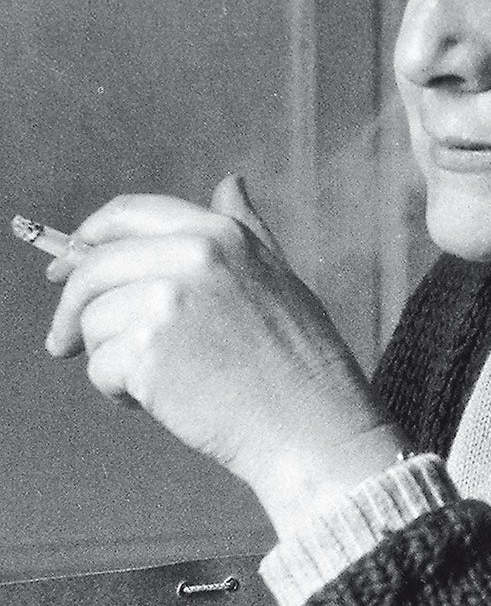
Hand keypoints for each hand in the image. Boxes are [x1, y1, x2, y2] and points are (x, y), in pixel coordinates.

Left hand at [44, 176, 405, 535]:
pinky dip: (120, 390)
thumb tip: (230, 183)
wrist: (310, 422)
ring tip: (161, 378)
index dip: (87, 239)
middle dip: (72, 309)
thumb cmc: (299, 357)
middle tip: (65, 344)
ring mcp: (166, 302)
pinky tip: (164, 398)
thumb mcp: (278, 275)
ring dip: (109, 356)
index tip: (66, 270)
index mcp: (218, 234)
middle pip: (93, 269)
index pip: (126, 215)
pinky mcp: (147, 352)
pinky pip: (100, 367)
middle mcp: (190, 257)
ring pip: (92, 322)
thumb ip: (245, 228)